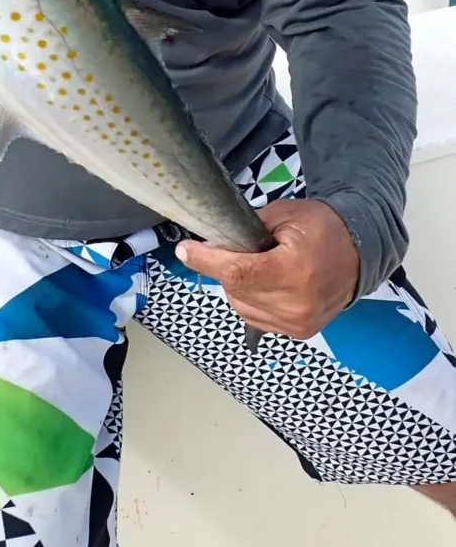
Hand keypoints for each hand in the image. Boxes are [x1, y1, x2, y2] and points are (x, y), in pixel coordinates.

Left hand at [175, 199, 359, 338]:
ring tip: (258, 265)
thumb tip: (212, 245)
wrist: (361, 252)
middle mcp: (296, 304)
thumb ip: (246, 230)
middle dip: (224, 267)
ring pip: (241, 306)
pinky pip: (256, 317)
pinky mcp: (298, 332)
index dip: (206, 261)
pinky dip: (252, 299)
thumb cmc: (322, 227)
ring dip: (238, 286)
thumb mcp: (283, 215)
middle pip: (236, 289)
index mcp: (293, 271)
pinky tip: (265, 283)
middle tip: (231, 248)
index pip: (237, 272)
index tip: (185, 250)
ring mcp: (297, 323)